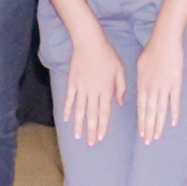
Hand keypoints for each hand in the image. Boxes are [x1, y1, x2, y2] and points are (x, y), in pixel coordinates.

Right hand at [62, 30, 125, 146]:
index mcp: (106, 89)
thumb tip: (119, 102)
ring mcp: (81, 87)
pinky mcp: (72, 82)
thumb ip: (120, 87)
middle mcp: (93, 91)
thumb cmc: (107, 54)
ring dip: (79, 124)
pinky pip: (69, 98)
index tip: (100, 137)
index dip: (102, 125)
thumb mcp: (120, 69)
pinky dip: (68, 109)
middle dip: (91, 130)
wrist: (89, 42)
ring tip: (77, 136)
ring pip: (80, 109)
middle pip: (92, 114)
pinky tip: (66, 119)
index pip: (104, 112)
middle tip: (90, 143)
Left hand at [135, 27, 184, 144]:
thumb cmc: (151, 52)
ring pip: (160, 109)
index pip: (141, 107)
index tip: (141, 133)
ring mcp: (164, 86)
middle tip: (148, 141)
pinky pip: (174, 101)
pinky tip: (173, 123)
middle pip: (150, 112)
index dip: (142, 121)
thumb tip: (138, 92)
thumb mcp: (140, 66)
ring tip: (157, 137)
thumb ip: (140, 81)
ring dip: (159, 124)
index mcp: (142, 84)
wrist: (164, 41)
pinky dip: (173, 112)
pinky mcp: (175, 83)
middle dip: (148, 128)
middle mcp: (151, 88)